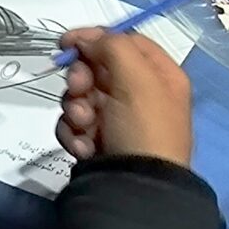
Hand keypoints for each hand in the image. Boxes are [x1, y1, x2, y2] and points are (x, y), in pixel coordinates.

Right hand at [56, 27, 193, 166]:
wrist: (136, 190)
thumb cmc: (144, 129)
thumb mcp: (138, 79)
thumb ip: (112, 46)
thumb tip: (85, 38)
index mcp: (160, 75)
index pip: (124, 42)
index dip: (96, 38)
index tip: (68, 42)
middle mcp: (139, 95)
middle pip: (97, 69)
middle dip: (82, 79)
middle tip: (80, 88)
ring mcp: (116, 120)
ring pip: (80, 97)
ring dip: (76, 109)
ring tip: (86, 126)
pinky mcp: (97, 142)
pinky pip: (75, 125)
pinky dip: (74, 133)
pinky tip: (85, 146)